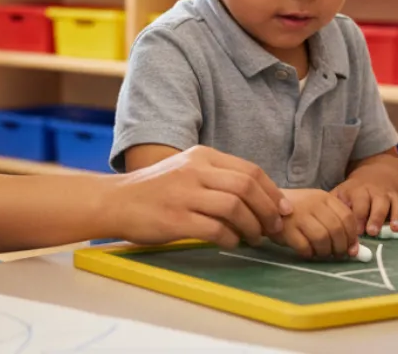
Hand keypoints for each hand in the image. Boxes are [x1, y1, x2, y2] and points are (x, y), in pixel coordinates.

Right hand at [105, 146, 292, 248]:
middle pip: (247, 186)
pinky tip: (231, 242)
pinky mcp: (176, 219)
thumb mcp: (185, 170)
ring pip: (235, 206)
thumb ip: (216, 177)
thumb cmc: (153, 190)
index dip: (272, 192)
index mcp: (201, 156)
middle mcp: (194, 171)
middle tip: (275, 227)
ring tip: (254, 237)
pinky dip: (231, 238)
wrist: (115, 200)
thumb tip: (256, 197)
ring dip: (253, 226)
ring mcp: (184, 194)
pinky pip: (216, 229)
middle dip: (268, 210)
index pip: (249, 170)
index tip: (283, 209)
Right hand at [272, 189, 359, 259]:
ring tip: (320, 253)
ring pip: (322, 239)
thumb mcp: (318, 208)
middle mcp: (313, 204)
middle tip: (335, 254)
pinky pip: (305, 247)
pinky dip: (309, 253)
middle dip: (339, 247)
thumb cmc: (297, 210)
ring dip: (324, 252)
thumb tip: (354, 250)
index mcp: (324, 197)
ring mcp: (299, 215)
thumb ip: (337, 224)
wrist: (266, 205)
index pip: (347, 217)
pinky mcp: (286, 228)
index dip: (352, 236)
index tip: (350, 248)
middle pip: (336, 230)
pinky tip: (306, 251)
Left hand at [332, 178, 397, 236]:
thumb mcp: (341, 194)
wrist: (375, 175)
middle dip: (376, 217)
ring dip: (397, 216)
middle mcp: (377, 193)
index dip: (358, 216)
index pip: (359, 203)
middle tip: (373, 232)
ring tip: (396, 229)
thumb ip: (335, 207)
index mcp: (359, 191)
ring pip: (397, 204)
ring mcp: (392, 197)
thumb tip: (327, 226)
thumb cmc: (354, 193)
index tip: (357, 231)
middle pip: (378, 203)